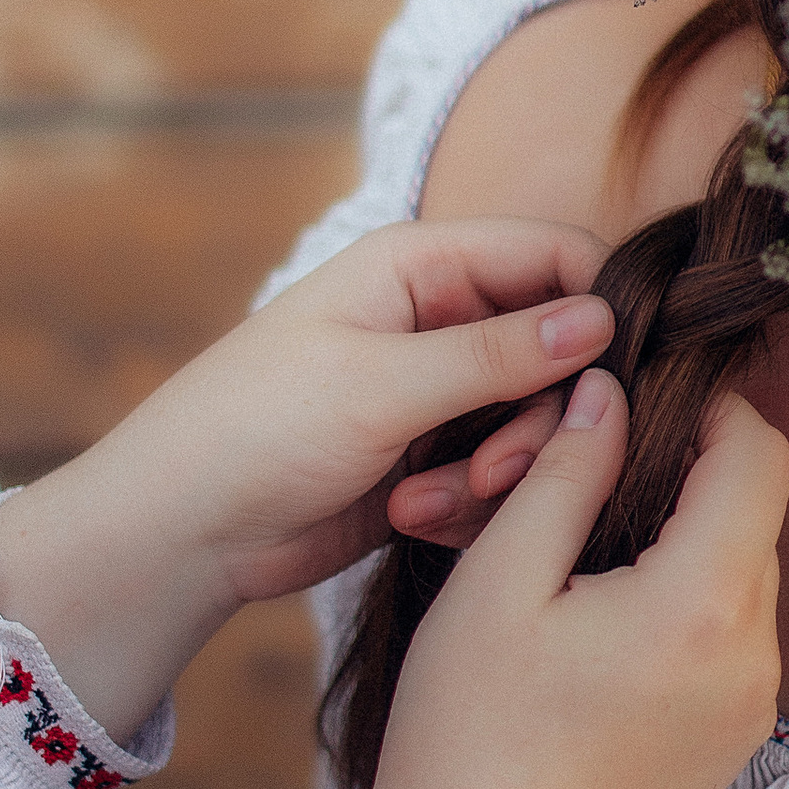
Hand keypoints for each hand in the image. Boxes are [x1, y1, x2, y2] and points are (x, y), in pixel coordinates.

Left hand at [0, 222, 614, 752]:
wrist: (182, 531)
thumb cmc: (257, 429)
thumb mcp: (381, 385)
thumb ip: (497, 354)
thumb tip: (601, 318)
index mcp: (420, 265)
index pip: (555, 256)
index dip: (594, 311)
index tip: (605, 380)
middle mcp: (438, 320)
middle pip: (559, 352)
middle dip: (534, 419)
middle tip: (491, 470)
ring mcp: (437, 394)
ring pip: (535, 424)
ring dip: (496, 473)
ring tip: (424, 505)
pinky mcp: (433, 460)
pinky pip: (501, 476)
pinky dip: (468, 504)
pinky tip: (409, 520)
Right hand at [354, 367, 788, 788]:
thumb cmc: (470, 734)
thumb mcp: (497, 584)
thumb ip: (564, 474)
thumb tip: (609, 393)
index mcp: (700, 603)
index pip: (759, 455)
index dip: (710, 410)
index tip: (642, 404)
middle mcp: (752, 655)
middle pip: (755, 516)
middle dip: (687, 477)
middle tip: (590, 480)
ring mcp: (753, 708)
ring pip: (744, 579)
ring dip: (685, 546)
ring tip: (587, 561)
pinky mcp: (735, 745)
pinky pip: (732, 642)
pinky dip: (686, 611)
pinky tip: (606, 628)